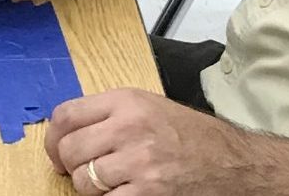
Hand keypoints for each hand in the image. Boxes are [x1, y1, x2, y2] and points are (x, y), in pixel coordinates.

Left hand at [45, 88, 259, 194]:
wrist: (235, 165)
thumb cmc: (194, 138)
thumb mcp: (151, 107)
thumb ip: (110, 114)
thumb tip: (69, 131)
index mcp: (127, 101)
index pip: (65, 116)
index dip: (52, 139)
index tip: (57, 152)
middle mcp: (130, 127)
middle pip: (69, 150)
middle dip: (70, 166)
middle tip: (83, 172)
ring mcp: (139, 161)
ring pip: (84, 180)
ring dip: (92, 188)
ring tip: (112, 184)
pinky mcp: (148, 192)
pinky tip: (127, 194)